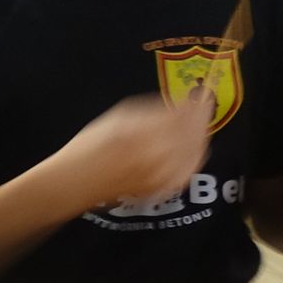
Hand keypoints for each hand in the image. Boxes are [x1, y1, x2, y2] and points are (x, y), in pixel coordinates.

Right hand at [49, 87, 213, 214]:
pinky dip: (195, 155)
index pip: (182, 118)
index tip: (204, 94)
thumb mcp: (116, 119)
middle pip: (193, 135)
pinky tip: (194, 147)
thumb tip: (177, 106)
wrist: (77, 182)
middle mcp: (155, 157)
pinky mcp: (163, 188)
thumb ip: (149, 112)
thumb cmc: (90, 146)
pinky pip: (188, 169)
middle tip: (204, 105)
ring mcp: (161, 175)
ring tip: (199, 123)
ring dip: (200, 135)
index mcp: (142, 135)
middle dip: (201, 118)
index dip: (197, 105)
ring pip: (195, 152)